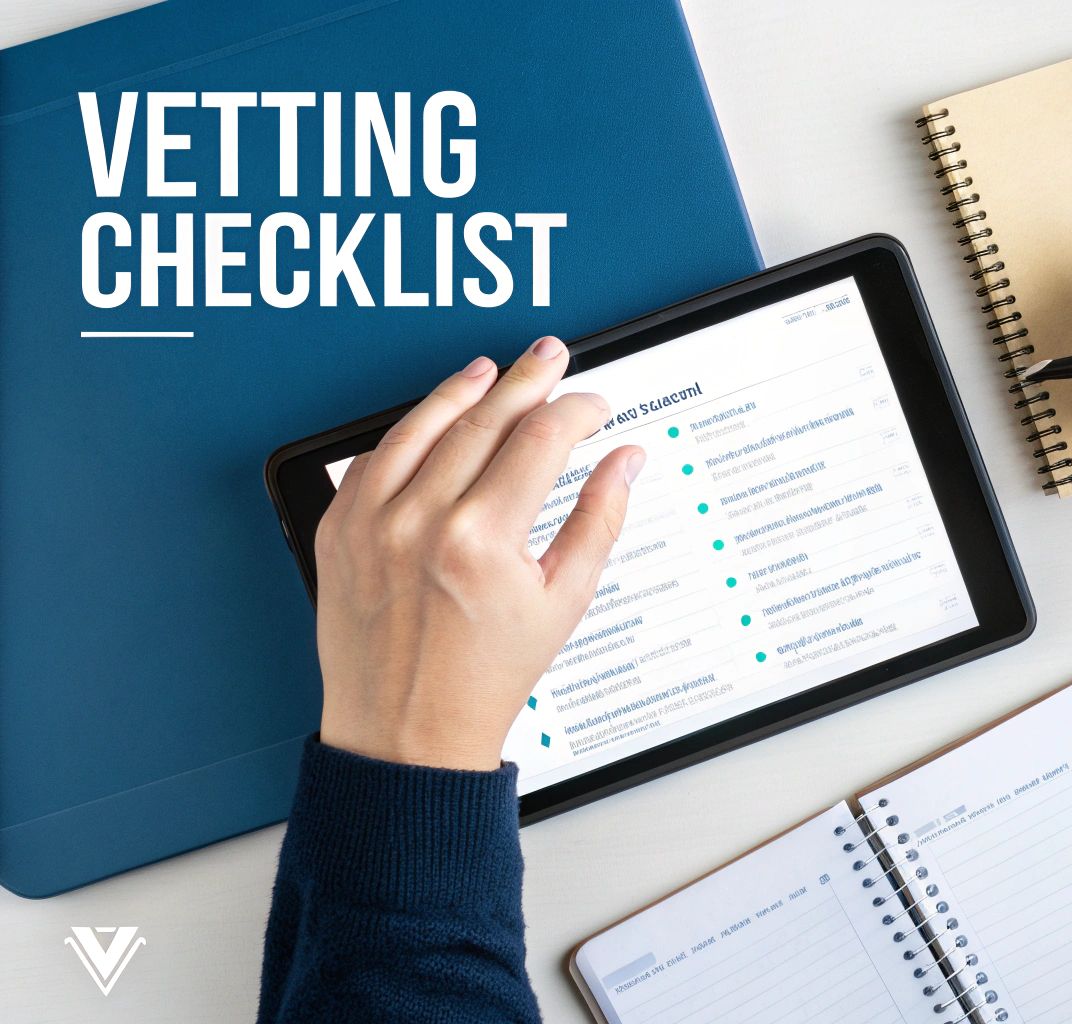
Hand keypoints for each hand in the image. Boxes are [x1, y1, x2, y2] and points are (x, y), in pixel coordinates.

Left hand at [313, 337, 644, 769]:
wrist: (405, 736)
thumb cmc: (482, 682)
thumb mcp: (562, 602)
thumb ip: (599, 520)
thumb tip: (625, 463)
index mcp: (481, 541)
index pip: (540, 441)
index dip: (575, 411)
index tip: (593, 406)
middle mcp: (420, 523)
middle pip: (484, 419)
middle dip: (527, 381)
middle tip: (550, 357)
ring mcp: (371, 524)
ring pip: (421, 426)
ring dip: (462, 389)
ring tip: (490, 370)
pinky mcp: (337, 533)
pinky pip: (372, 460)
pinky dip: (406, 431)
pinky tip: (431, 418)